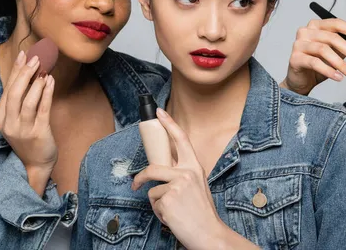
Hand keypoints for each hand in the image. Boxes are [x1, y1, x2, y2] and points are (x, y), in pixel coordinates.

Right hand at [0, 51, 56, 195]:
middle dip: (24, 73)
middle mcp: (9, 124)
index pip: (7, 90)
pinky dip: (46, 93)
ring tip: (44, 69)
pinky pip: (42, 109)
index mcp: (1, 119)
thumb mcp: (18, 120)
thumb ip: (20, 100)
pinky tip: (50, 82)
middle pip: (14, 93)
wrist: (36, 164)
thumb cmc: (29, 138)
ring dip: (36, 83)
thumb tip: (28, 73)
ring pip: (27, 101)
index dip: (15, 71)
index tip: (23, 55)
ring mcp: (23, 129)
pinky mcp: (38, 133)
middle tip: (35, 58)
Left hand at [132, 109, 256, 249]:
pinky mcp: (167, 199)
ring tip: (173, 211)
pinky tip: (173, 217)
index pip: (181, 139)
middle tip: (136, 183)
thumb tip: (162, 173)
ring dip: (157, 203)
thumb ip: (183, 175)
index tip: (159, 112)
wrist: (209, 233)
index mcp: (195, 167)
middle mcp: (186, 173)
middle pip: (153, 168)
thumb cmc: (202, 212)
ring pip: (152, 190)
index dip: (169, 124)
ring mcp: (176, 185)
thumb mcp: (197, 186)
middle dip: (141, 177)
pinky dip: (159, 212)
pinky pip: (154, 203)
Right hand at [280, 18, 345, 94]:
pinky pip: (314, 63)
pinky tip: (338, 77)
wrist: (302, 81)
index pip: (335, 23)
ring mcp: (298, 44)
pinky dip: (329, 71)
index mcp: (316, 26)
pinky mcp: (294, 58)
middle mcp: (305, 32)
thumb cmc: (318, 64)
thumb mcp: (335, 52)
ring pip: (324, 50)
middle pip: (331, 37)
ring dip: (341, 63)